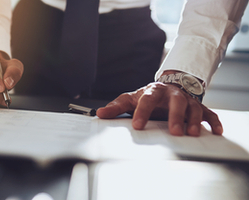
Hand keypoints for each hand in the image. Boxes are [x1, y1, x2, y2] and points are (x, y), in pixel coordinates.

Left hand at [96, 82, 222, 135]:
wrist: (169, 86)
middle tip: (173, 132)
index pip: (147, 100)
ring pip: (193, 108)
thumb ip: (116, 107)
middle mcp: (172, 94)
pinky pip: (209, 113)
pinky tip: (216, 131)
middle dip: (174, 116)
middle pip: (175, 102)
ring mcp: (187, 100)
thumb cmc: (148, 96)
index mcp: (154, 91)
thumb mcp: (131, 99)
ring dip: (193, 120)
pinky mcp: (199, 107)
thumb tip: (98, 114)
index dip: (142, 112)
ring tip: (191, 133)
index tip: (138, 126)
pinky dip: (213, 121)